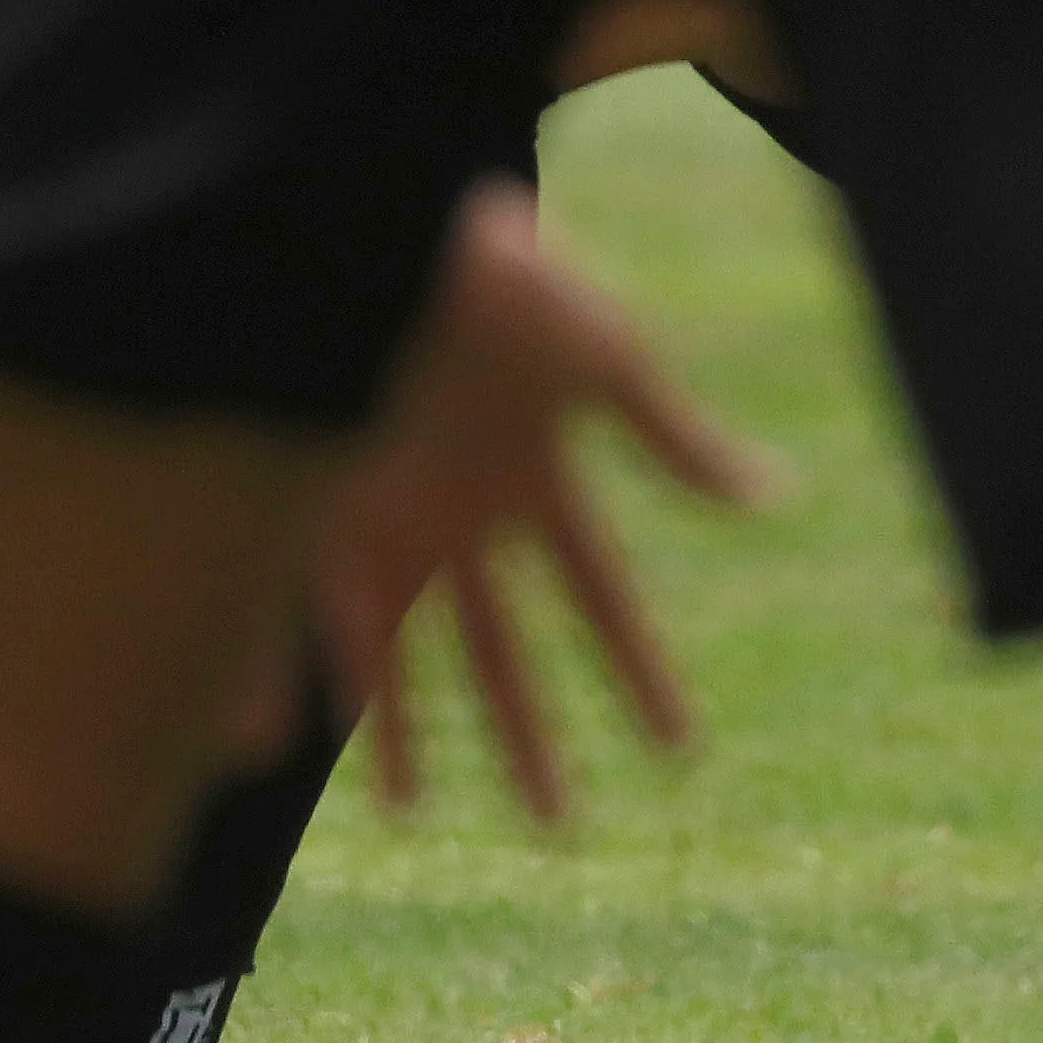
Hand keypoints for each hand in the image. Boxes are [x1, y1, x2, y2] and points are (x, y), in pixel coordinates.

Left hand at [315, 184, 773, 826]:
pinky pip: (285, 604)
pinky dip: (274, 669)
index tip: (680, 750)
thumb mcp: (605, 357)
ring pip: (393, 644)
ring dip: (400, 728)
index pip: (601, 599)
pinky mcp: (303, 496)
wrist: (381, 219)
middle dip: (527, 733)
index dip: (640, 673)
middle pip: (497, 646)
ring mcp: (378, 506)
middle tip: (557, 824)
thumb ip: (677, 437)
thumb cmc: (506, 277)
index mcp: (533, 476)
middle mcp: (456, 508)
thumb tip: (779, 497)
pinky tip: (263, 740)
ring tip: (406, 814)